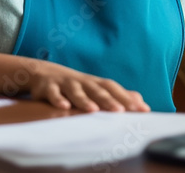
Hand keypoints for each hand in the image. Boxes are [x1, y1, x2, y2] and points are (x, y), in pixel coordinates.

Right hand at [29, 61, 149, 112]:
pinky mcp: (48, 87)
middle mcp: (82, 82)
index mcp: (95, 83)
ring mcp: (65, 83)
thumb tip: (141, 101)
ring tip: (93, 110)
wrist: (42, 73)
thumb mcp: (95, 88)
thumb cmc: (74, 85)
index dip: (127, 98)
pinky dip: (58, 99)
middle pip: (97, 90)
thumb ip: (117, 95)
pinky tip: (64, 107)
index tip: (142, 110)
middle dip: (109, 100)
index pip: (113, 89)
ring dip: (84, 100)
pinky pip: (53, 93)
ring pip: (76, 91)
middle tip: (121, 111)